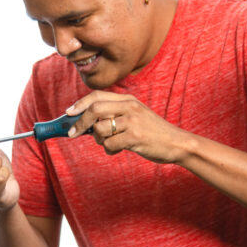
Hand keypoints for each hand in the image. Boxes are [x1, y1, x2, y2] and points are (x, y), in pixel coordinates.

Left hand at [66, 90, 190, 162]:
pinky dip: (109, 150)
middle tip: (73, 133)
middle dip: (80, 122)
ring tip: (109, 143)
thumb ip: (114, 115)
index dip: (80, 104)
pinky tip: (118, 150)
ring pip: (100, 129)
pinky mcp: (135, 137)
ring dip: (98, 140)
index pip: (97, 96)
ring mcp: (132, 122)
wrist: (177, 143)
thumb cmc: (153, 132)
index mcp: (128, 100)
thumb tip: (85, 123)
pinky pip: (109, 144)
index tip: (68, 113)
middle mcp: (129, 107)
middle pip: (94, 109)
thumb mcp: (136, 116)